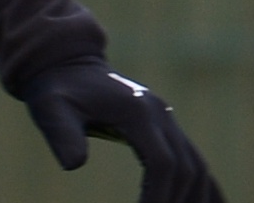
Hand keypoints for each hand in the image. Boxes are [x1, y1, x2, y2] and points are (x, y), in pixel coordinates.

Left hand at [22, 60, 223, 201]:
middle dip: (176, 202)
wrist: (66, 65)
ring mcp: (167, 119)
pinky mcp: (166, 127)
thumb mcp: (50, 109)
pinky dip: (202, 187)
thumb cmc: (55, 90)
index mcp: (138, 111)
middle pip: (186, 168)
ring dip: (193, 197)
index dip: (158, 196)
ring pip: (197, 166)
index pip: (162, 163)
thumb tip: (73, 165)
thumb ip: (62, 135)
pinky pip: (193, 161)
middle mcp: (160, 114)